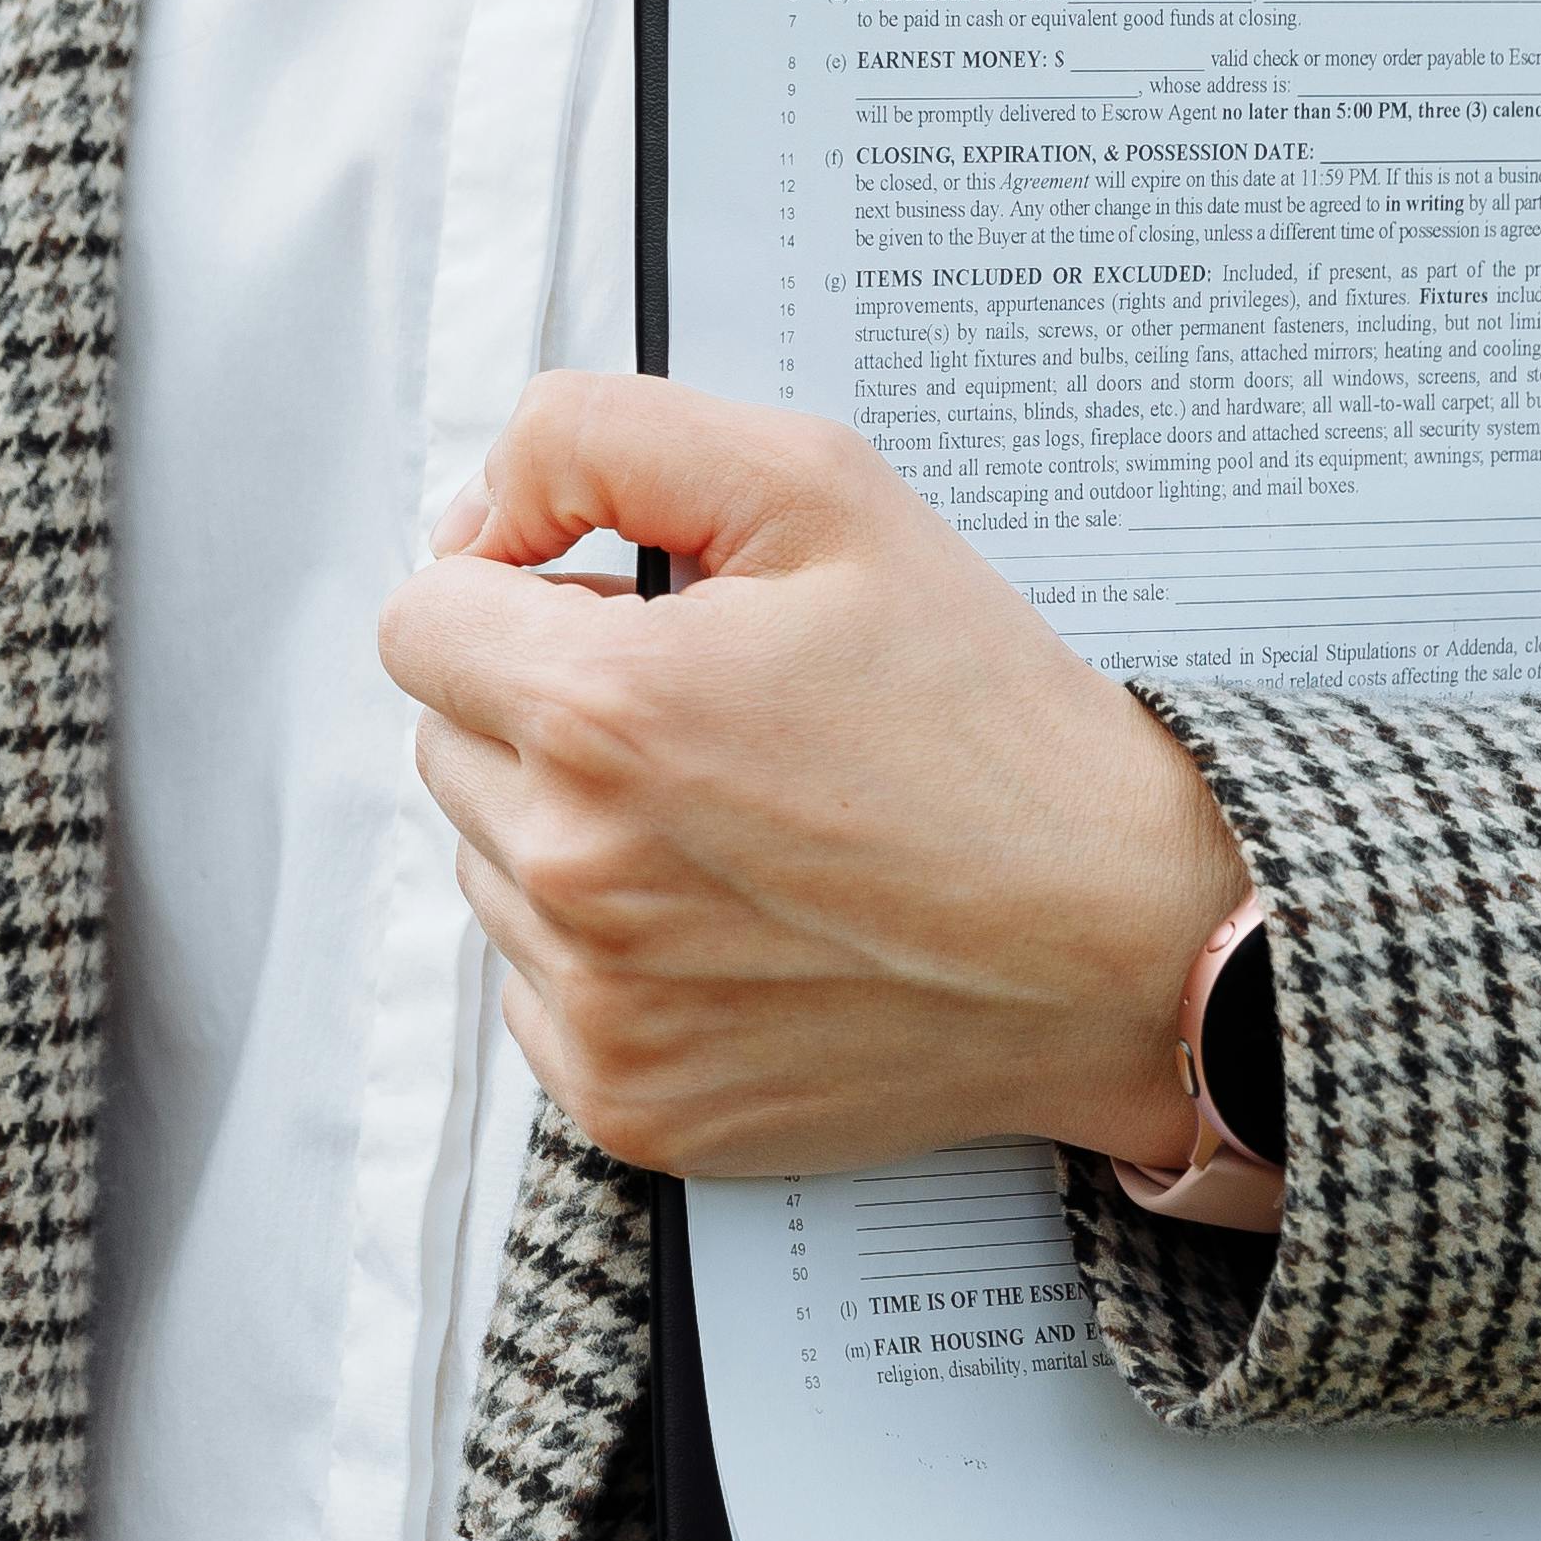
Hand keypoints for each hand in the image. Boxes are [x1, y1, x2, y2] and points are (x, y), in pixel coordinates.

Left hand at [375, 371, 1245, 1178]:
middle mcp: (574, 869)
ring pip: (488, 863)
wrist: (1121, 941)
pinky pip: (535, 986)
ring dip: (571, 826)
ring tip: (741, 818)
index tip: (612, 606)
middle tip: (711, 712)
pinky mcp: (624, 1098)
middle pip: (447, 738)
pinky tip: (738, 920)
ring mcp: (596, 1000)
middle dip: (544, 705)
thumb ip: (607, 442)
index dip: (517, 589)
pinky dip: (606, 949)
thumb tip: (479, 507)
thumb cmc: (988, 720)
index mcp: (604, 711)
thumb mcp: (822, 493)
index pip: (419, 619)